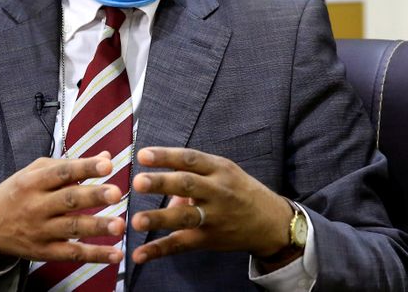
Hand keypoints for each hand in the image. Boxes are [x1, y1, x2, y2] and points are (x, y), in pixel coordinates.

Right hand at [0, 151, 125, 263]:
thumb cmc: (20, 191)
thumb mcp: (36, 171)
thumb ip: (71, 164)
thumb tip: (107, 155)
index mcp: (34, 181)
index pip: (62, 172)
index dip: (85, 168)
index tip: (108, 164)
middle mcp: (37, 205)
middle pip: (68, 200)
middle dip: (93, 196)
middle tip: (116, 193)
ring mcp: (41, 230)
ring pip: (72, 228)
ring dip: (97, 227)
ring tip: (120, 225)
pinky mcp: (45, 251)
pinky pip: (72, 253)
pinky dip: (95, 255)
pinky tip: (116, 254)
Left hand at [130, 147, 292, 265]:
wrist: (271, 223)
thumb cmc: (239, 191)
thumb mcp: (223, 172)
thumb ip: (192, 175)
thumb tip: (162, 186)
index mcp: (219, 169)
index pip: (190, 159)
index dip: (166, 156)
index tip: (143, 154)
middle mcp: (217, 191)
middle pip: (187, 185)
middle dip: (162, 183)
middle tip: (138, 182)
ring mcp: (214, 217)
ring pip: (184, 217)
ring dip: (159, 218)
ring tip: (137, 221)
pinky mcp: (209, 239)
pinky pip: (181, 244)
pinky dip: (159, 250)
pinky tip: (139, 254)